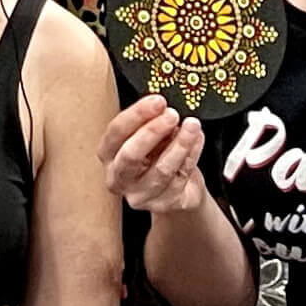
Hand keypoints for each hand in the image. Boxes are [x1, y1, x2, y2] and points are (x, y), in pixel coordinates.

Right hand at [97, 95, 208, 214]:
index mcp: (108, 155)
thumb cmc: (156, 155)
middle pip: (131, 155)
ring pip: (161, 170)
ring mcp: (140, 195)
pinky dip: (192, 155)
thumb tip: (162, 108)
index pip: (115, 133)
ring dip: (179, 144)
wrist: (176, 187)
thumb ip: (149, 122)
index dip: (136, 115)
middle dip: (153, 131)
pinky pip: (180, 178)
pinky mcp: (164, 204)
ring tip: (192, 126)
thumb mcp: (148, 135)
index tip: (157, 101)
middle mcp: (118, 178)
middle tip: (172, 114)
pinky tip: (197, 140)